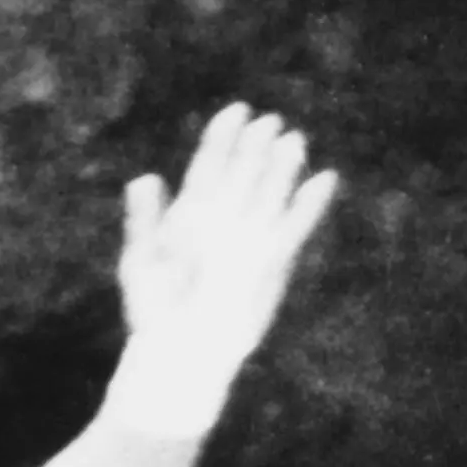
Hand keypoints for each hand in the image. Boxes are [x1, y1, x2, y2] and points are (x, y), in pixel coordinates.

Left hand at [117, 105, 338, 385]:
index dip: (224, 138)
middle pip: (244, 173)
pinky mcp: (273, 262)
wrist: (183, 354)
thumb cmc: (154, 312)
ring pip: (271, 193)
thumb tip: (144, 178)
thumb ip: (144, 220)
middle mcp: (223, 220)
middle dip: (257, 147)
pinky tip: (325, 179)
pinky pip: (295, 226)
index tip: (238, 112)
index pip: (210, 165)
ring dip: (284, 168)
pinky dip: (310, 204)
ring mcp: (249, 238)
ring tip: (295, 142)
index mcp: (190, 213)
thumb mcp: (141, 263)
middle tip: (271, 123)